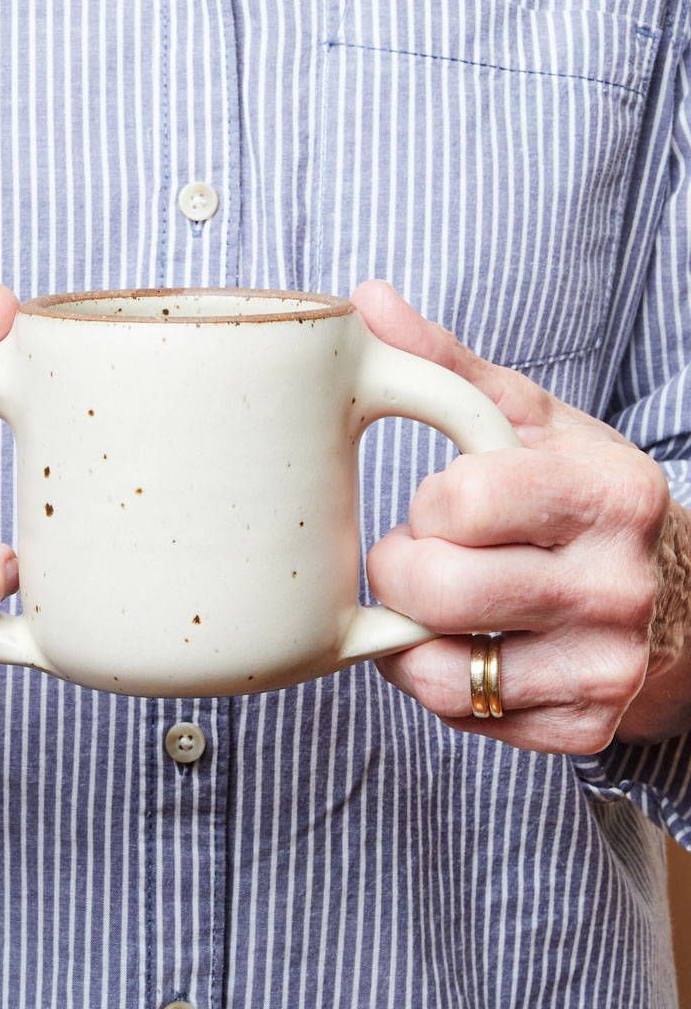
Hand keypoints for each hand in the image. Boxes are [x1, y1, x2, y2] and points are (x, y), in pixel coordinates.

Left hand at [355, 281, 690, 753]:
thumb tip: (367, 300)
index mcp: (606, 495)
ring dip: (410, 631)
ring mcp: (603, 666)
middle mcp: (614, 586)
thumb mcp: (532, 425)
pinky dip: (435, 678)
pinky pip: (460, 714)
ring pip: (441, 669)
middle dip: (401, 569)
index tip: (448, 502)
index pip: (461, 502)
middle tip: (421, 554)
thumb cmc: (583, 503)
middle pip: (440, 590)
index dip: (430, 503)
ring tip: (438, 600)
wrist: (681, 601)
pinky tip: (460, 643)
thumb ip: (448, 368)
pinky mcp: (583, 727)